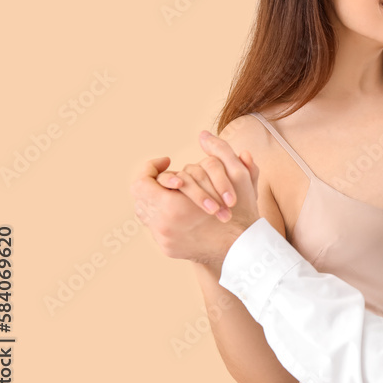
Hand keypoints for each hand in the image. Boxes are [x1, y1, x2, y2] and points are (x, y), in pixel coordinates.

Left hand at [130, 132, 259, 264]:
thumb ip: (221, 151)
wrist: (243, 247)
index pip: (141, 181)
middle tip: (169, 175)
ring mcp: (163, 239)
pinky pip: (153, 226)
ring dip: (155, 197)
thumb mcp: (236, 176)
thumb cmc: (241, 211)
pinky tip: (177, 207)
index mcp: (173, 206)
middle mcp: (162, 225)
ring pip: (144, 211)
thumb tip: (204, 134)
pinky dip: (162, 214)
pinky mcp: (167, 248)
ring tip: (172, 190)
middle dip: (152, 181)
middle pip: (139, 196)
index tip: (167, 160)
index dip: (151, 167)